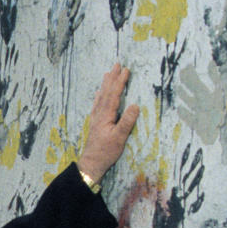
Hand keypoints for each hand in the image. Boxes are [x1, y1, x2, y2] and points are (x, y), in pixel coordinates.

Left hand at [78, 64, 139, 181]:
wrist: (91, 163)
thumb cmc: (106, 152)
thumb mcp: (120, 138)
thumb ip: (127, 121)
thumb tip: (135, 106)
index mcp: (106, 115)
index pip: (114, 95)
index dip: (120, 82)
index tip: (126, 70)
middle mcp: (99, 114)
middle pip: (106, 92)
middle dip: (112, 78)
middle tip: (117, 64)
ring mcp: (96, 118)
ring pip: (101, 97)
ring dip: (105, 84)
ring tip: (108, 73)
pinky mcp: (95, 123)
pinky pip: (97, 104)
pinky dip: (99, 96)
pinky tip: (99, 93)